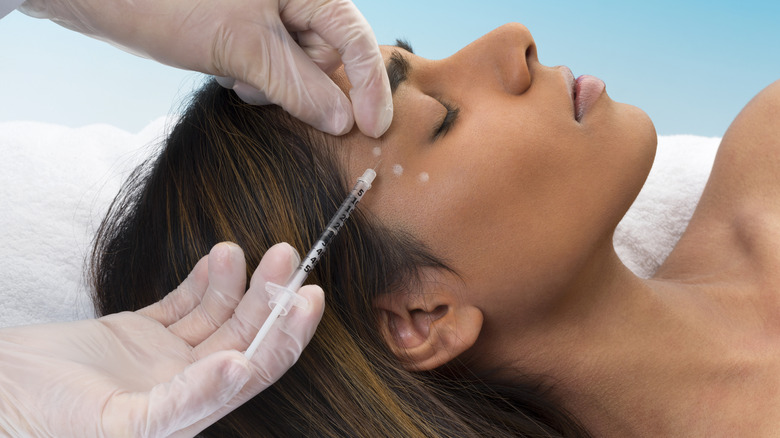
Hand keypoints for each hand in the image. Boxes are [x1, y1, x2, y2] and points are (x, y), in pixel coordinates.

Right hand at [0, 242, 323, 436]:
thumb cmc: (45, 425)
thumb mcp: (123, 425)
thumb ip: (187, 401)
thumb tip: (241, 368)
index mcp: (192, 412)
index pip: (257, 370)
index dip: (288, 335)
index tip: (309, 296)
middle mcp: (185, 384)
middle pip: (244, 336)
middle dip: (270, 297)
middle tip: (287, 257)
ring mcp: (161, 357)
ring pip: (217, 314)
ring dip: (236, 282)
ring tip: (241, 250)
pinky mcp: (136, 333)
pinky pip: (182, 301)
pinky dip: (202, 280)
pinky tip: (218, 258)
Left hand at [19, 0, 392, 137]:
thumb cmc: (170, 4)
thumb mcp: (243, 50)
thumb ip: (300, 87)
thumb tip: (344, 120)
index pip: (354, 37)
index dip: (368, 85)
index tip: (373, 129)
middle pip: (328, 53)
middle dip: (304, 84)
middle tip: (263, 89)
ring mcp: (268, 13)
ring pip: (299, 66)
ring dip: (275, 86)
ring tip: (236, 77)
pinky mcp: (246, 29)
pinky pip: (272, 65)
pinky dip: (256, 80)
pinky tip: (228, 73)